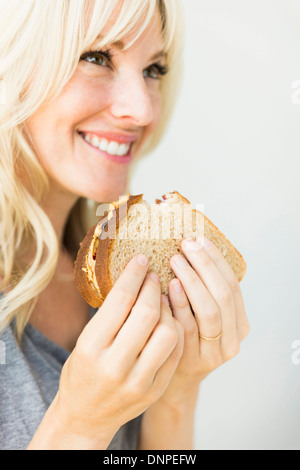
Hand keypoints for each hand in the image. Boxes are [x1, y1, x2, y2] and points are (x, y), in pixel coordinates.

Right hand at [53, 254, 183, 447]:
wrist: (86, 416)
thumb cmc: (83, 371)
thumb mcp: (86, 340)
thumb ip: (110, 314)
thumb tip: (135, 276)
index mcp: (92, 347)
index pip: (120, 300)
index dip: (134, 274)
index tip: (142, 258)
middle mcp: (115, 365)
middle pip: (147, 313)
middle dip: (154, 287)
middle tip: (154, 276)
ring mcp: (138, 380)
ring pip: (168, 332)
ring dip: (168, 309)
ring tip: (161, 300)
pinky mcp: (155, 389)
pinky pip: (175, 351)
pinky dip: (175, 329)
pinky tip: (168, 319)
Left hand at [158, 236, 249, 405]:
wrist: (173, 379)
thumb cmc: (186, 338)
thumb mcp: (200, 315)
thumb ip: (202, 291)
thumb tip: (190, 245)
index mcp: (239, 323)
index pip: (233, 285)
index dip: (216, 260)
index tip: (199, 239)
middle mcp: (232, 339)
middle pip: (222, 295)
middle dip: (204, 266)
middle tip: (185, 245)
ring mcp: (213, 353)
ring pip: (208, 311)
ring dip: (192, 281)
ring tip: (175, 261)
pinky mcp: (192, 361)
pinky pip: (186, 328)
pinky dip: (177, 305)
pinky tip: (165, 288)